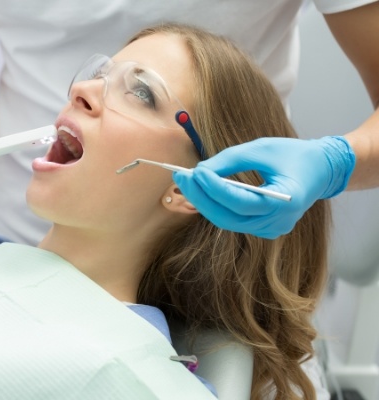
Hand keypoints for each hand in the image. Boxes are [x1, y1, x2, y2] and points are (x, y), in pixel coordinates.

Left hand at [172, 136, 354, 238]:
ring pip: (227, 221)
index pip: (241, 202)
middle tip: (181, 176)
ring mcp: (271, 230)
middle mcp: (278, 222)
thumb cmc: (293, 155)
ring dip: (204, 201)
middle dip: (201, 197)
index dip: (214, 188)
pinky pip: (233, 220)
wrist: (322, 170)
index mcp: (286, 202)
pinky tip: (202, 190)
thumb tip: (199, 171)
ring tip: (187, 180)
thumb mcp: (261, 149)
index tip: (195, 172)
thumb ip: (229, 160)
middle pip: (228, 217)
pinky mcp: (263, 229)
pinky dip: (216, 205)